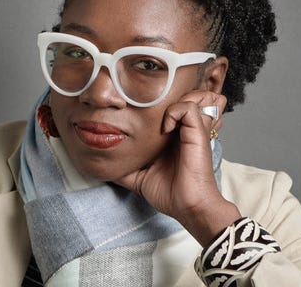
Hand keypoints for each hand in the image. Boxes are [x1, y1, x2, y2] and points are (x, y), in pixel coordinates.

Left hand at [112, 90, 241, 245]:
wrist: (188, 208)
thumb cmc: (170, 194)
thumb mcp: (139, 177)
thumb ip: (125, 167)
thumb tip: (102, 166)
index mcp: (175, 135)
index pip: (173, 104)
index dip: (160, 100)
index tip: (138, 108)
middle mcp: (186, 128)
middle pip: (188, 93)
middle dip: (170, 93)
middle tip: (150, 105)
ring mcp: (194, 129)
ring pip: (194, 94)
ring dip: (178, 97)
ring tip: (163, 115)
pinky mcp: (198, 133)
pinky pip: (188, 108)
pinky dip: (174, 112)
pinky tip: (165, 129)